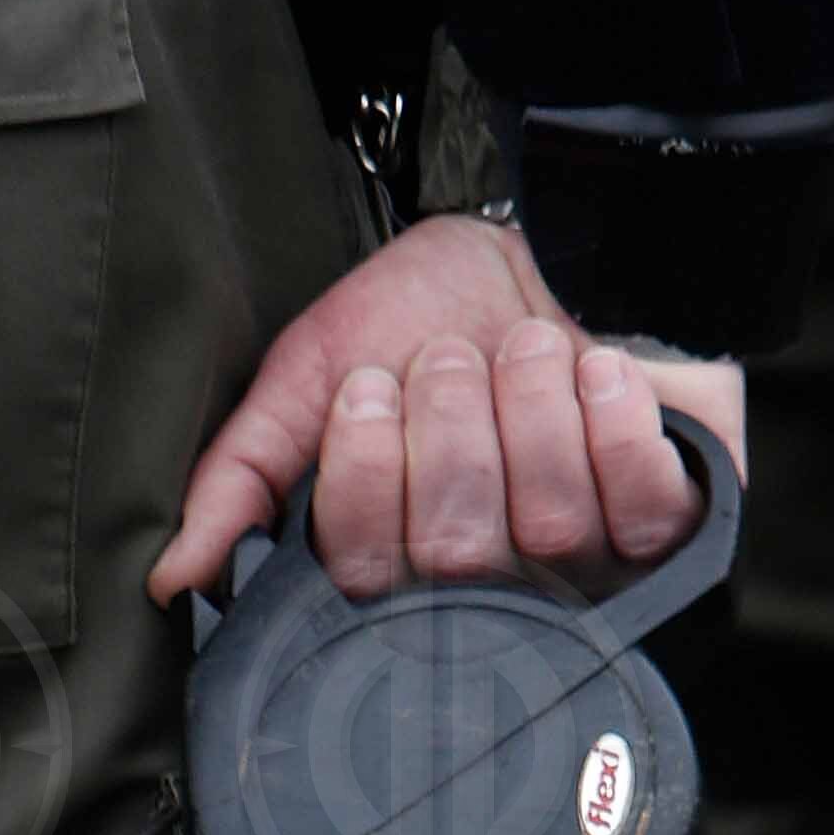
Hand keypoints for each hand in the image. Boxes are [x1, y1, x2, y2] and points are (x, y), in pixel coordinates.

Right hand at [152, 215, 743, 606]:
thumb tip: (170, 579)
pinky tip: (594, 370)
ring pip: (549, 523)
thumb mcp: (307, 382)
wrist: (543, 244)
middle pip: (456, 555)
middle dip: (450, 431)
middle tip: (448, 360)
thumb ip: (239, 480)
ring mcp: (580, 566)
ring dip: (529, 410)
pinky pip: (642, 506)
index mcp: (390, 570)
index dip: (364, 477)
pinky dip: (612, 422)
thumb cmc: (419, 321)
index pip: (364, 577)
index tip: (370, 389)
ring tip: (520, 350)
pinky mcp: (663, 524)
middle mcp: (484, 590)